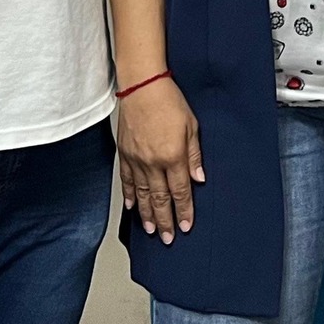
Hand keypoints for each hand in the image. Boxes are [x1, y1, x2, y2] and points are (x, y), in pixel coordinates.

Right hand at [117, 76, 203, 244]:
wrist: (142, 85)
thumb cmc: (168, 100)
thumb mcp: (192, 126)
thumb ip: (194, 155)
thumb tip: (199, 178)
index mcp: (172, 156)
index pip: (180, 191)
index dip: (184, 211)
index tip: (186, 226)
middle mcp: (153, 162)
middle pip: (160, 198)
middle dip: (166, 220)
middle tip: (168, 238)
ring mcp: (136, 159)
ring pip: (141, 194)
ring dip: (147, 214)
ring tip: (152, 230)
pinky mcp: (124, 153)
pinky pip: (126, 180)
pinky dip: (129, 195)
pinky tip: (131, 206)